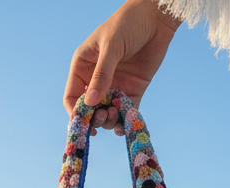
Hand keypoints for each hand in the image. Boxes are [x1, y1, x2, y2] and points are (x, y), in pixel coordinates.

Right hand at [64, 0, 180, 134]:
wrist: (157, 18)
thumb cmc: (128, 24)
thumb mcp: (112, 47)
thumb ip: (102, 74)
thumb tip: (91, 102)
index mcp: (83, 67)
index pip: (72, 96)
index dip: (75, 112)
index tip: (83, 123)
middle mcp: (96, 79)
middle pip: (89, 109)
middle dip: (93, 118)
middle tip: (103, 117)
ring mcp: (115, 86)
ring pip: (106, 113)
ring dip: (109, 120)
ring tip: (115, 115)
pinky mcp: (133, 90)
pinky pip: (126, 111)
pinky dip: (124, 121)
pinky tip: (125, 126)